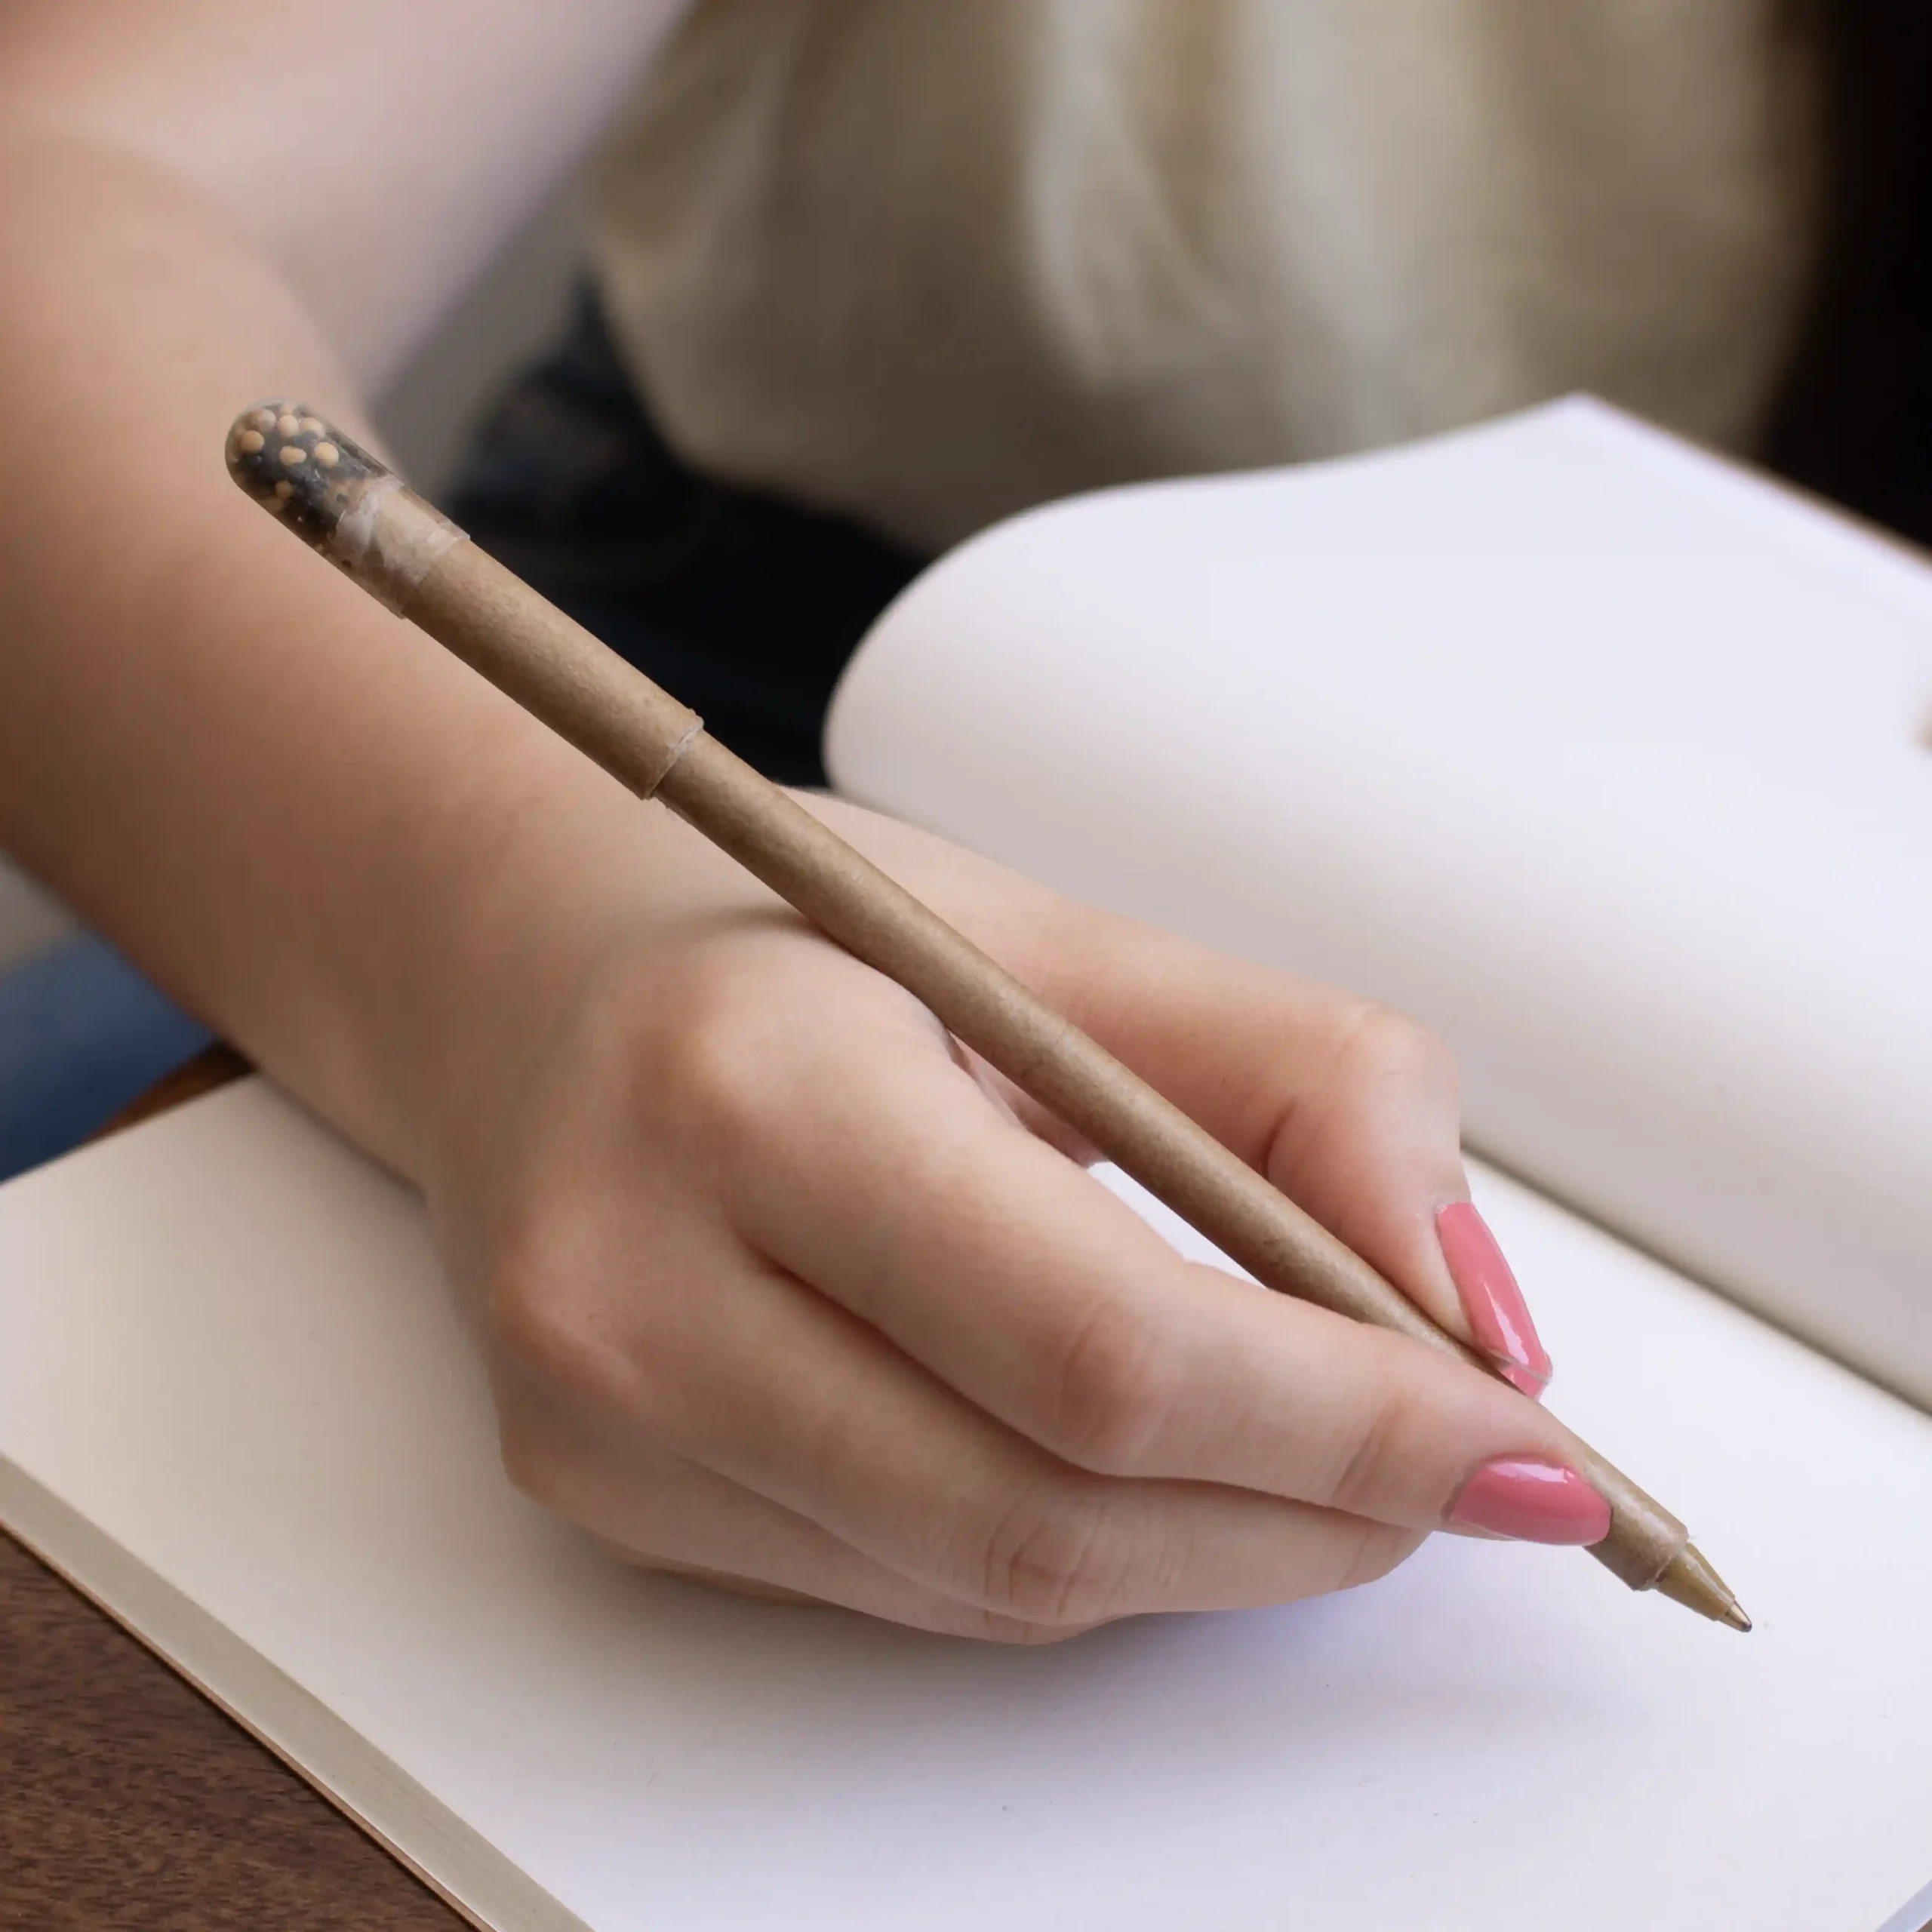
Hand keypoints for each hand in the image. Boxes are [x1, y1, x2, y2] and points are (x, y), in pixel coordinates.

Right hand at [427, 793, 1591, 1641]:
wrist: (526, 981)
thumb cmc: (788, 935)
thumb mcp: (1054, 936)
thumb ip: (1297, 1087)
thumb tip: (1472, 1317)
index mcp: (751, 1088)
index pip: (1098, 1346)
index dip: (1344, 1424)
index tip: (1521, 1444)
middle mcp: (636, 1285)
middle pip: (1052, 1510)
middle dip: (1315, 1515)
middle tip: (1466, 1466)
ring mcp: (601, 1422)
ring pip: (992, 1582)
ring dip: (1215, 1550)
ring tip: (1336, 1464)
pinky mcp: (602, 1497)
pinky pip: (907, 1584)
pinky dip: (1076, 1544)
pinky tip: (1147, 1464)